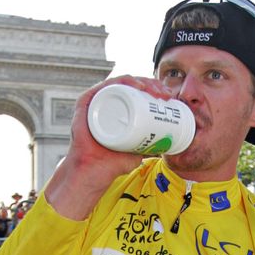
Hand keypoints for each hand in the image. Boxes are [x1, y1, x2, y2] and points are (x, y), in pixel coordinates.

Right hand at [45, 76, 172, 220]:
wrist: (93, 173)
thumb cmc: (111, 163)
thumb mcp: (137, 153)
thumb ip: (149, 148)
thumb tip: (166, 146)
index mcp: (116, 109)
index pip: (136, 91)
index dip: (155, 89)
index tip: (169, 97)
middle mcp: (105, 102)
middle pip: (131, 85)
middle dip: (152, 84)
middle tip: (165, 94)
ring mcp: (95, 101)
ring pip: (121, 83)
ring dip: (142, 81)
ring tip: (156, 91)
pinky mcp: (86, 103)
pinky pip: (104, 87)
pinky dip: (122, 82)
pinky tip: (137, 86)